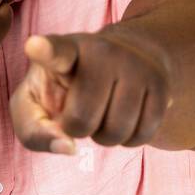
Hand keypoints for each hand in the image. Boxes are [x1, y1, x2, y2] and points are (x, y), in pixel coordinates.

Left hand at [9, 28, 170, 152]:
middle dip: (76, 129)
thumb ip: (35, 130)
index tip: (34, 46)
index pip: (55, 52)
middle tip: (78, 111)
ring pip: (116, 131)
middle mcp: (101, 51)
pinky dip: (130, 139)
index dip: (44, 50)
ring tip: (102, 113)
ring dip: (104, 137)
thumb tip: (69, 148)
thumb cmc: (65, 89)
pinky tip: (124, 118)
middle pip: (81, 119)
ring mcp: (135, 64)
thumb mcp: (35, 104)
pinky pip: (144, 135)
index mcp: (64, 51)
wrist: (123, 62)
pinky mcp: (160, 83)